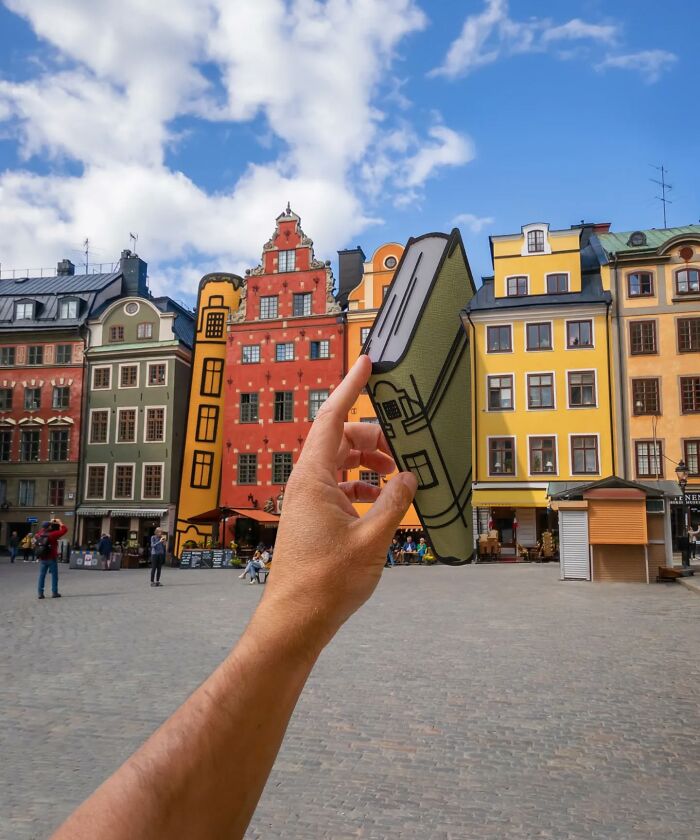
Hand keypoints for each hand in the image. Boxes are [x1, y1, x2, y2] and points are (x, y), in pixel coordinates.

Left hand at [261, 355, 416, 648]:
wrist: (295, 620)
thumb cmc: (325, 583)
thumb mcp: (372, 538)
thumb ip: (393, 502)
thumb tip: (408, 477)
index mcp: (313, 478)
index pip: (333, 418)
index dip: (351, 387)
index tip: (366, 363)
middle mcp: (306, 482)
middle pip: (340, 440)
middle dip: (373, 437)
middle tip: (403, 445)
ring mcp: (307, 500)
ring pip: (339, 464)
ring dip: (368, 463)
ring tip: (398, 475)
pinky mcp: (311, 518)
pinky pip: (337, 487)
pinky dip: (360, 486)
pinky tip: (381, 500)